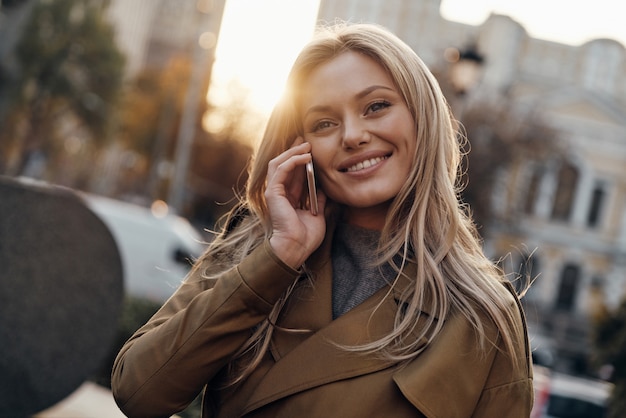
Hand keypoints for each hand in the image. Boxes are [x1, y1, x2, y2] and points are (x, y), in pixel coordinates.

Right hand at [265, 138, 325, 268]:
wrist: (296, 248)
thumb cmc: (305, 237)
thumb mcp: (318, 214)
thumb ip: (318, 200)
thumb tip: (324, 188)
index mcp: (288, 198)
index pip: (293, 173)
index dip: (300, 160)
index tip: (310, 148)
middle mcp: (279, 193)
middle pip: (284, 165)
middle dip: (295, 151)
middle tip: (306, 140)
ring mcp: (274, 192)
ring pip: (279, 163)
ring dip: (293, 152)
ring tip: (306, 145)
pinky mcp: (273, 192)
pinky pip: (281, 170)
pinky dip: (292, 161)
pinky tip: (305, 157)